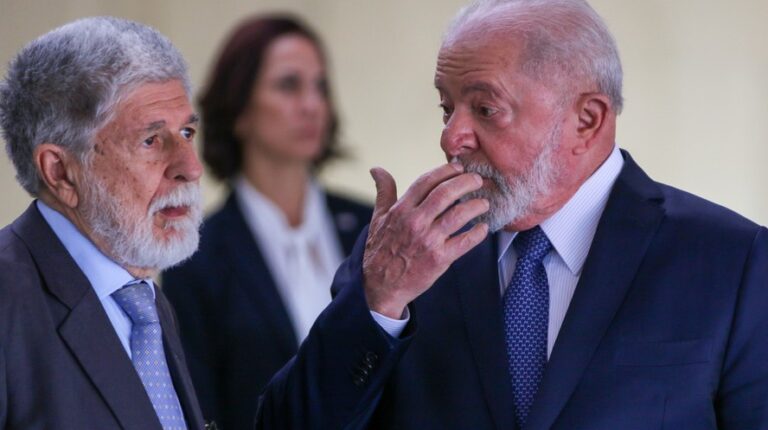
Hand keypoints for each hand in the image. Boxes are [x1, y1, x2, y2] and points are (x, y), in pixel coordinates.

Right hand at [363, 163, 489, 318]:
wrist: (381, 286)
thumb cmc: (380, 250)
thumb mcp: (378, 218)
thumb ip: (384, 192)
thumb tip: (376, 169)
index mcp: (401, 210)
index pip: (426, 181)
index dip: (446, 170)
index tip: (459, 168)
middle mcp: (415, 222)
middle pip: (445, 193)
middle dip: (466, 182)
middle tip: (478, 180)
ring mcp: (428, 240)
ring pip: (458, 215)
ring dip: (475, 205)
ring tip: (484, 202)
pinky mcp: (439, 259)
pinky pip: (465, 242)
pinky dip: (477, 233)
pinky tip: (483, 228)